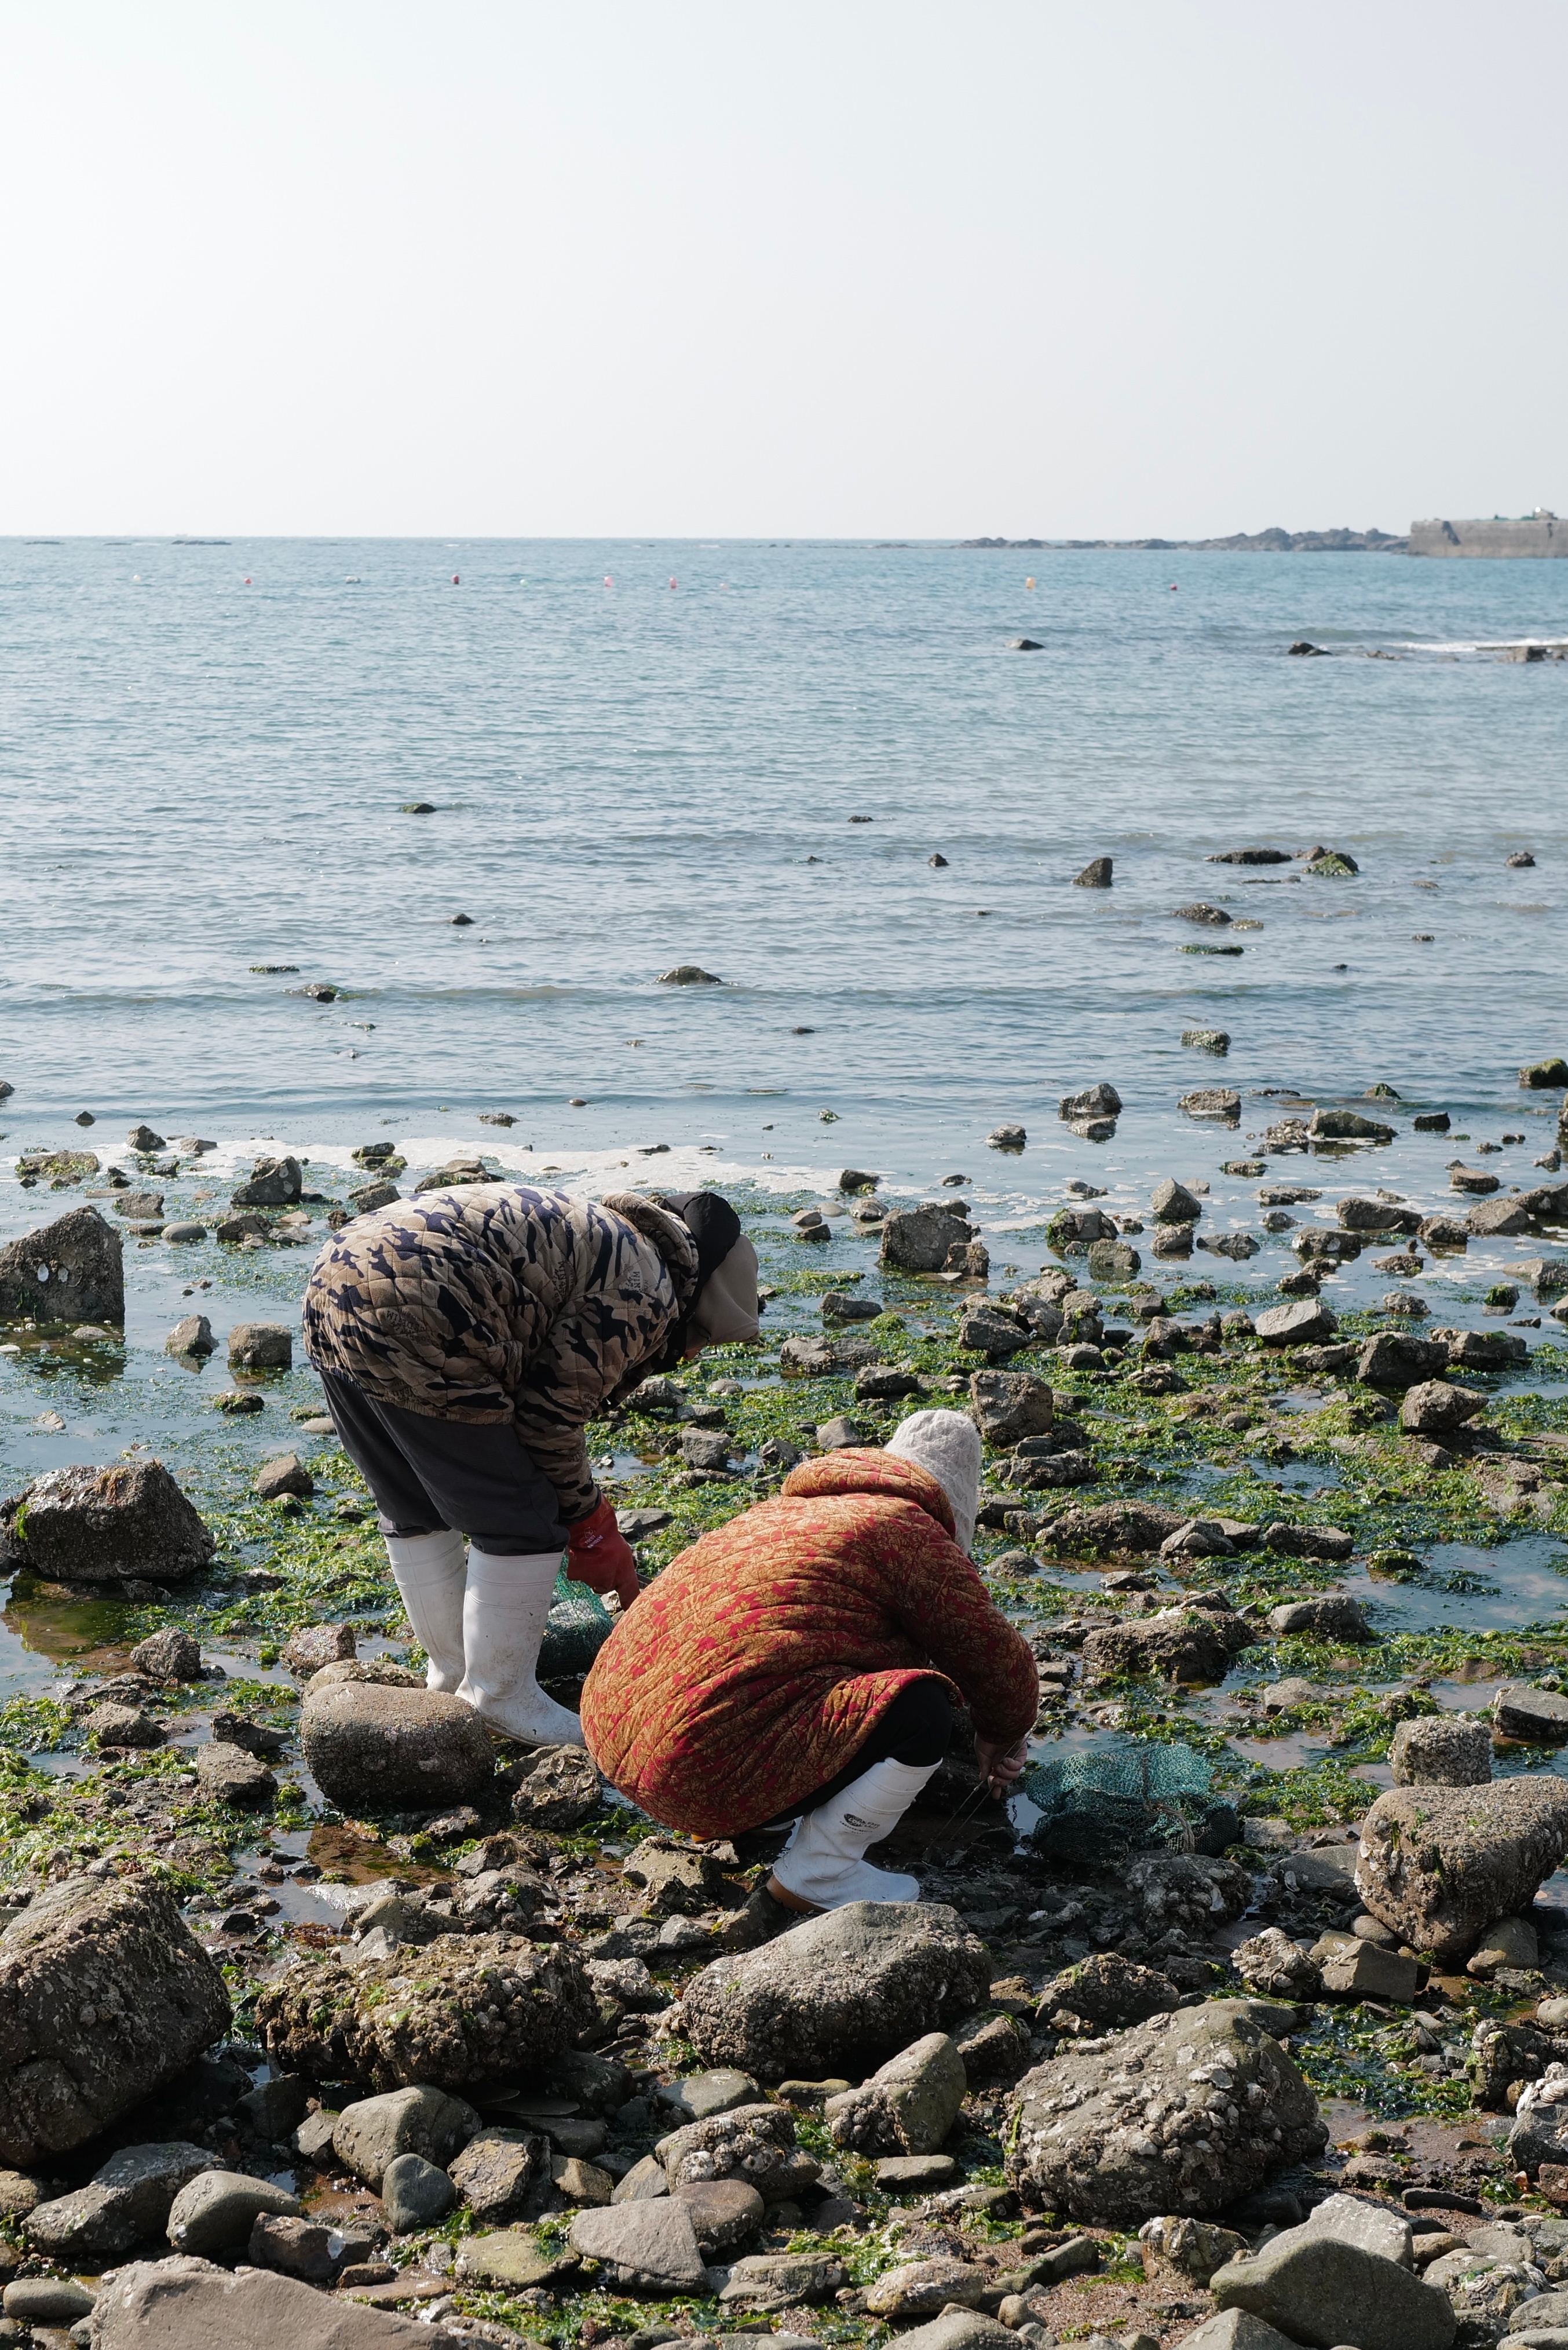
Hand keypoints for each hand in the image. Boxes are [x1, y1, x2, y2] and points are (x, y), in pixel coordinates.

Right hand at [567, 1495, 641, 1609]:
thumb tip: (618, 1573)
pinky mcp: (577, 1577)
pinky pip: (578, 1575)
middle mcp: (607, 1583)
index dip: (628, 1605)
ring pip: (591, 1581)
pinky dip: (578, 1568)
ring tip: (592, 1555)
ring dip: (591, 1572)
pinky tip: (581, 1557)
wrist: (591, 1531)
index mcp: (623, 1576)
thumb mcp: (625, 1553)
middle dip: (604, 1578)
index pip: (629, 1596)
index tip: (628, 1612)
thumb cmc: (610, 1540)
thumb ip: (622, 1568)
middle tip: (602, 1561)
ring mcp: (591, 1581)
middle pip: (605, 1587)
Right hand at [974, 1734, 1028, 1796]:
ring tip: (999, 1765)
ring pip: (1013, 1775)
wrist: (994, 1725)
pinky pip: (1018, 1766)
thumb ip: (984, 1768)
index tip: (995, 1796)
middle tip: (994, 1781)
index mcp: (994, 1761)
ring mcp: (1013, 1758)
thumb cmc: (986, 1736)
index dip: (996, 1788)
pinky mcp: (1021, 1754)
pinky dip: (1011, 1766)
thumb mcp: (981, 1755)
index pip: (996, 1777)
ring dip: (1004, 1773)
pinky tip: (1005, 1760)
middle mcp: (1004, 1761)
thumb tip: (983, 1779)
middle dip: (1000, 1783)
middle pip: (1006, 1780)